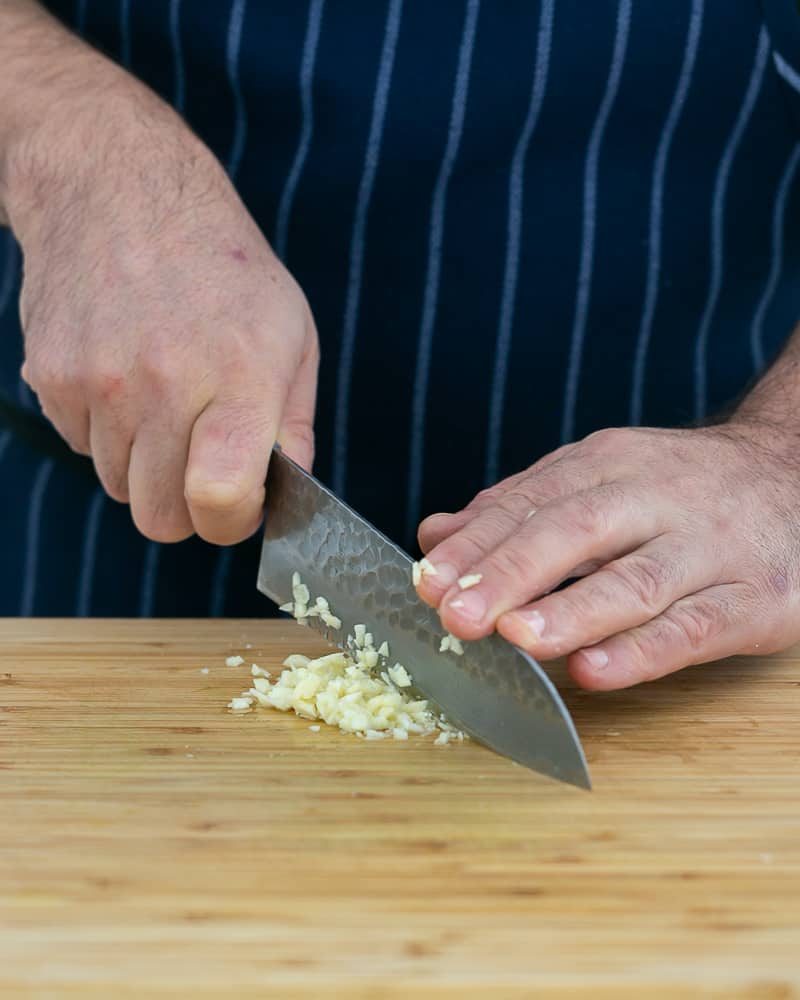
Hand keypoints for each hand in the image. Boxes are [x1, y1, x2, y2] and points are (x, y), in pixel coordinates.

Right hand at [4, 43, 317, 545]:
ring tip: (165, 399)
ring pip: (119, 486)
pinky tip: (125, 375)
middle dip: (186, 506)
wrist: (121, 191)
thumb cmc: (225, 269)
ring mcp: (99, 381)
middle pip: (160, 518)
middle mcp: (164, 383)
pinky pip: (81, 447)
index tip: (240, 505)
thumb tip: (289, 495)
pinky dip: (105, 430)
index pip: (220, 499)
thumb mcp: (292, 335)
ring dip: (145, 464)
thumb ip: (295, 425)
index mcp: (239, 377)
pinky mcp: (52, 376)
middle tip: (203, 463)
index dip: (232, 522)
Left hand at [415, 422, 799, 689]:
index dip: (476, 545)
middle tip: (456, 613)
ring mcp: (706, 549)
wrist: (794, 476)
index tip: (426, 581)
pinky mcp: (752, 599)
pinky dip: (641, 651)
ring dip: (571, 611)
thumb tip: (435, 535)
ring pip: (634, 581)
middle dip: (510, 573)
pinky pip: (693, 627)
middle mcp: (654, 499)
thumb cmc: (676, 490)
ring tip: (517, 637)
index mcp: (607, 465)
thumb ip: (516, 508)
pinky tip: (595, 670)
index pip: (530, 504)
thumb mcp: (597, 480)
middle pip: (575, 532)